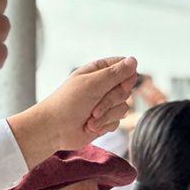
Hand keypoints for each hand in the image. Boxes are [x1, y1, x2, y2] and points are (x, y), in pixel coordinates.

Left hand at [8, 56, 136, 167]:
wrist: (55, 129)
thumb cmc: (68, 103)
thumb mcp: (93, 84)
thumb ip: (116, 73)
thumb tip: (134, 60)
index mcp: (98, 71)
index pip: (124, 67)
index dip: (127, 77)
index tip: (121, 85)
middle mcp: (103, 86)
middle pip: (126, 89)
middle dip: (111, 101)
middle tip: (94, 107)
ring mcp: (104, 104)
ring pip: (123, 108)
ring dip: (106, 116)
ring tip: (90, 119)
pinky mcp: (105, 120)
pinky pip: (118, 121)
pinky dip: (104, 125)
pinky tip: (90, 126)